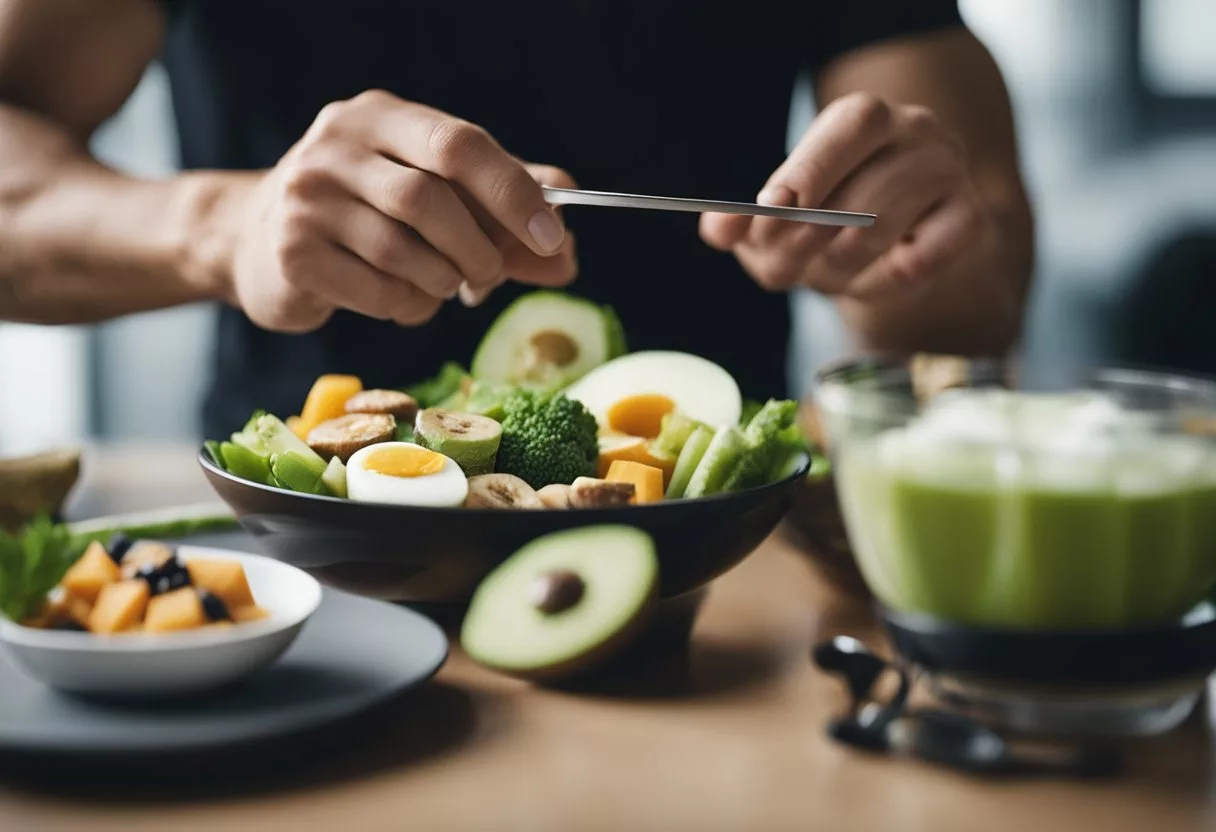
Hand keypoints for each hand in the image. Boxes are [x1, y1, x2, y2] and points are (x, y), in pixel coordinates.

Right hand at [228, 90, 576, 331]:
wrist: (257, 242)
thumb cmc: (365, 214)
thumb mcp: (432, 193)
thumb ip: (500, 211)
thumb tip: (566, 249)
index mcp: (382, 117)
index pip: (460, 144)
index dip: (514, 193)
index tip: (553, 237)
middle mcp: (337, 147)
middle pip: (432, 200)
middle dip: (479, 250)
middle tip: (491, 277)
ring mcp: (307, 199)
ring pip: (404, 252)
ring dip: (442, 282)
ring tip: (441, 286)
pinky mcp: (294, 253)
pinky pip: (377, 290)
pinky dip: (408, 305)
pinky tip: (403, 299)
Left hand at [699, 93, 989, 299]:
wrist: (895, 241)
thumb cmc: (829, 219)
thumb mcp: (779, 218)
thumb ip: (743, 224)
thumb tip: (717, 232)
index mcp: (864, 117)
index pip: (850, 127)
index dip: (810, 169)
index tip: (772, 206)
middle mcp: (917, 132)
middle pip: (865, 188)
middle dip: (809, 237)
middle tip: (777, 266)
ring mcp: (949, 173)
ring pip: (886, 228)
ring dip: (839, 264)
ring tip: (822, 273)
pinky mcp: (970, 218)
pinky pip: (923, 260)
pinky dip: (884, 280)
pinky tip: (871, 275)